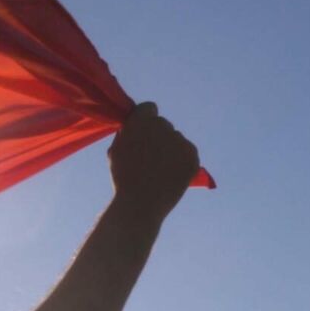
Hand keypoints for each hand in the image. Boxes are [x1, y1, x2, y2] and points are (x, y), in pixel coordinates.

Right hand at [109, 103, 198, 220]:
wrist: (140, 202)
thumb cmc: (123, 177)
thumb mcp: (116, 149)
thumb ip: (129, 133)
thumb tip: (137, 126)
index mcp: (140, 122)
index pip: (149, 108)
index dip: (145, 119)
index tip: (142, 131)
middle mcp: (162, 126)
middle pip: (163, 124)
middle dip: (158, 135)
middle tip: (150, 155)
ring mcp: (180, 140)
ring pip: (176, 139)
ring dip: (170, 148)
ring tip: (159, 169)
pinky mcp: (193, 155)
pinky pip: (188, 152)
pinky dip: (182, 161)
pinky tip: (171, 174)